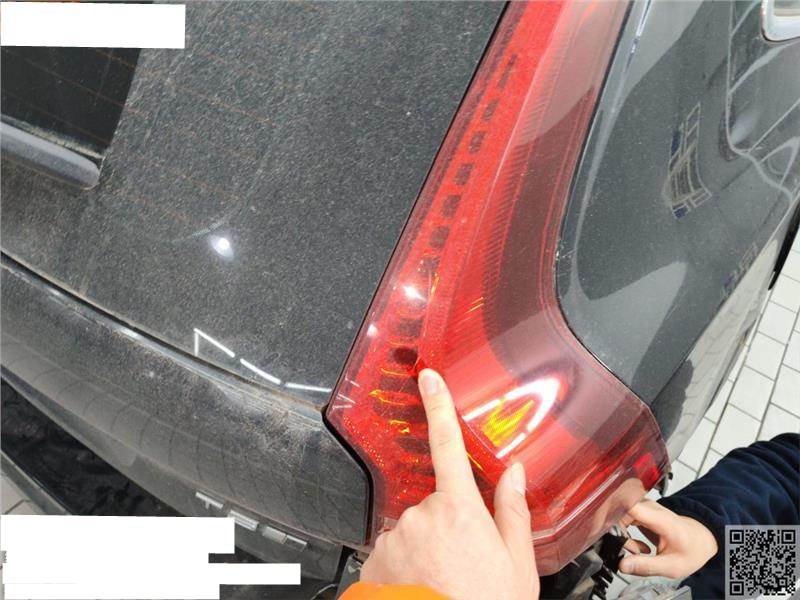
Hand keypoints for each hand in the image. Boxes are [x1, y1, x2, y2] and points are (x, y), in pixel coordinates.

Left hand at [360, 369, 538, 599]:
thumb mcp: (517, 564)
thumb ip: (512, 510)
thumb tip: (513, 472)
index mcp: (460, 510)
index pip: (447, 444)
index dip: (437, 405)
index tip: (427, 377)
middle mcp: (420, 516)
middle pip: (435, 501)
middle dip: (448, 521)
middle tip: (465, 560)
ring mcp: (393, 539)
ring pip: (413, 528)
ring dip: (426, 545)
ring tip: (444, 579)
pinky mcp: (373, 561)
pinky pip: (392, 550)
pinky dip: (405, 564)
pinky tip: (422, 586)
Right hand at [619, 500, 717, 578]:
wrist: (701, 540)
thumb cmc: (690, 549)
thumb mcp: (671, 566)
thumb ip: (646, 566)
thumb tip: (622, 565)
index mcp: (660, 519)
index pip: (629, 506)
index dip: (612, 515)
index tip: (603, 528)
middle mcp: (651, 508)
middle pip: (620, 513)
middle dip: (619, 535)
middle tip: (631, 552)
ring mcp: (645, 508)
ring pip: (620, 516)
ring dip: (623, 536)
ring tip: (638, 552)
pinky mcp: (641, 511)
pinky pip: (624, 519)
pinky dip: (626, 534)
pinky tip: (639, 547)